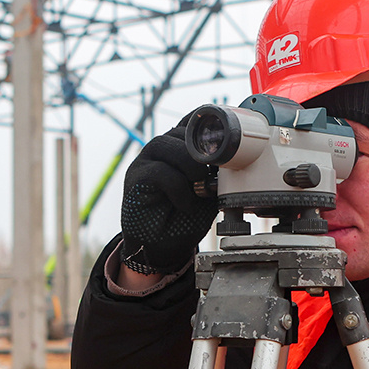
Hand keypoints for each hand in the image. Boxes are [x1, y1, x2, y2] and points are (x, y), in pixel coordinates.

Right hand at [120, 120, 217, 274]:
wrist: (163, 246)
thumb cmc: (184, 217)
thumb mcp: (209, 193)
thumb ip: (216, 174)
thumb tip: (232, 161)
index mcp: (179, 147)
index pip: (192, 122)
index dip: (208, 126)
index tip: (225, 141)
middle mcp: (161, 149)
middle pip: (181, 131)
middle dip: (202, 152)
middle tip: (212, 176)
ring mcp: (145, 161)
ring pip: (167, 144)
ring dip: (190, 166)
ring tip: (200, 189)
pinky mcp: (135, 178)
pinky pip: (159, 172)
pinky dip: (178, 188)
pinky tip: (185, 203)